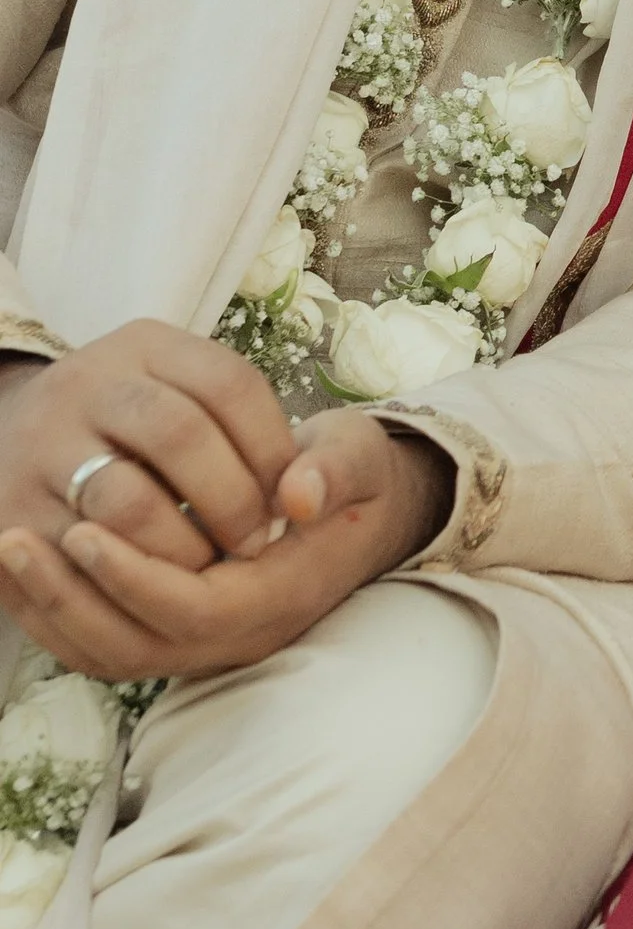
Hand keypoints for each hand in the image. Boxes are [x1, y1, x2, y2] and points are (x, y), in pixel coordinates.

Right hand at [0, 323, 298, 578]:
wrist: (12, 433)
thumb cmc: (132, 424)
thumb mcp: (181, 392)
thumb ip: (246, 425)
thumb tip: (306, 496)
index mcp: (143, 346)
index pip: (229, 384)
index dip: (272, 447)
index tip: (294, 495)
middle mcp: (88, 383)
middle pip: (180, 435)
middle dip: (233, 499)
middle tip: (258, 542)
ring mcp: (44, 443)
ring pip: (127, 500)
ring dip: (184, 546)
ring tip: (212, 568)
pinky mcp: (16, 507)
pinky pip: (82, 550)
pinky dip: (131, 572)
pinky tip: (160, 582)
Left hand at [0, 394, 451, 682]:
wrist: (355, 512)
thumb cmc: (347, 478)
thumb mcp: (357, 458)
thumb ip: (335, 470)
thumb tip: (298, 495)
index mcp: (281, 594)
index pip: (194, 608)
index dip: (134, 577)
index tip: (84, 530)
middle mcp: (239, 632)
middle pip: (140, 642)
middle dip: (74, 596)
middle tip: (20, 539)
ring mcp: (206, 640)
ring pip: (114, 651)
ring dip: (56, 606)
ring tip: (10, 546)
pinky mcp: (177, 631)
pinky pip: (104, 644)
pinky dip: (57, 614)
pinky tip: (21, 568)